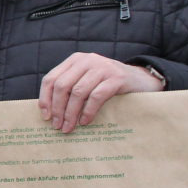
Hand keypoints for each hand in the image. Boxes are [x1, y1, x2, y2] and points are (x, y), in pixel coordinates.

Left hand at [38, 53, 161, 132]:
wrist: (141, 80)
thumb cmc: (108, 84)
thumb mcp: (87, 80)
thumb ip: (70, 88)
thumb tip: (49, 111)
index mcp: (75, 60)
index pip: (51, 79)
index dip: (45, 98)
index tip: (45, 116)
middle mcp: (87, 60)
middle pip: (62, 86)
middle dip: (57, 108)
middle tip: (57, 125)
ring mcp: (102, 67)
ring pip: (78, 92)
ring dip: (71, 113)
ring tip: (69, 127)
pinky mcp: (117, 78)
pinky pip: (96, 96)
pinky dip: (88, 111)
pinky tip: (85, 121)